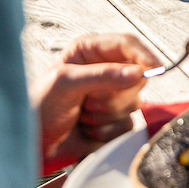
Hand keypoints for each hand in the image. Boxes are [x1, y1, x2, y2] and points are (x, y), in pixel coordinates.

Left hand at [31, 32, 157, 169]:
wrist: (33, 142)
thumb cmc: (39, 106)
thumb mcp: (65, 83)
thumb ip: (102, 76)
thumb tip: (137, 72)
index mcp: (91, 51)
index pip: (128, 45)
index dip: (144, 55)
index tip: (155, 68)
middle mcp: (105, 70)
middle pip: (137, 77)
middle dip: (114, 95)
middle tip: (87, 101)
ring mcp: (112, 96)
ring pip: (134, 103)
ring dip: (106, 115)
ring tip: (82, 114)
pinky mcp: (114, 120)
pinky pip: (127, 126)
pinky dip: (106, 131)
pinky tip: (86, 129)